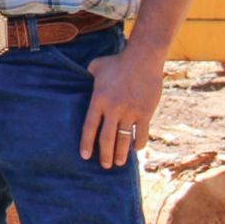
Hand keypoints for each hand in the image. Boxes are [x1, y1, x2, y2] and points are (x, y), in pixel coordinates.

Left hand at [79, 45, 166, 168]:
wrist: (143, 58)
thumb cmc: (117, 61)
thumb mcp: (96, 66)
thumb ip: (87, 76)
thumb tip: (79, 79)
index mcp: (98, 100)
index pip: (89, 127)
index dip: (86, 143)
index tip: (85, 156)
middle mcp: (113, 109)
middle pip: (106, 138)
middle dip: (104, 155)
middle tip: (104, 165)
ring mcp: (130, 112)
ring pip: (123, 139)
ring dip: (120, 153)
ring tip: (118, 163)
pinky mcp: (145, 112)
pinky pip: (141, 133)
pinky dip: (138, 143)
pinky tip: (135, 149)